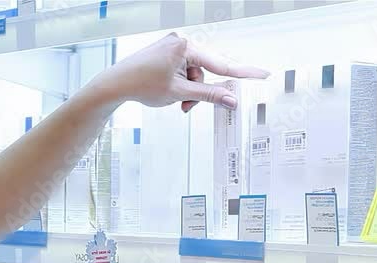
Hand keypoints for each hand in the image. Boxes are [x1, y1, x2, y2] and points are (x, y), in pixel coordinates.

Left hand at [92, 32, 268, 111]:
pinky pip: (183, 70)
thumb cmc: (141, 85)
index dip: (242, 73)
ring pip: (194, 74)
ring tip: (176, 103)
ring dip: (189, 91)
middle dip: (199, 91)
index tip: (262, 75)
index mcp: (185, 46)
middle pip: (205, 70)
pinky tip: (169, 93)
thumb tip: (231, 100)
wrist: (114, 84)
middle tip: (188, 107)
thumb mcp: (179, 94)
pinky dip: (181, 85)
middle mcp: (180, 41)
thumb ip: (208, 96)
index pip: (220, 63)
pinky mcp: (166, 53)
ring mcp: (172, 46)